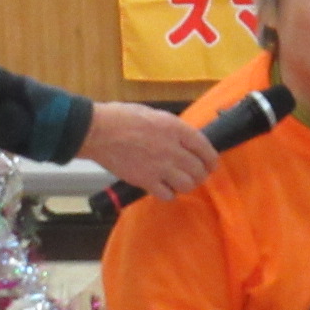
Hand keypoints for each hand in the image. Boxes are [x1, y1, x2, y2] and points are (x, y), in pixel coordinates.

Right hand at [79, 102, 217, 200]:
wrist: (98, 131)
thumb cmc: (121, 117)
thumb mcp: (154, 114)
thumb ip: (171, 128)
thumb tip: (183, 139)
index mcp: (175, 128)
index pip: (205, 148)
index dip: (211, 159)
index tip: (211, 164)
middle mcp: (172, 148)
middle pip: (198, 169)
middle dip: (201, 174)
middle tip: (197, 175)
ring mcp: (160, 167)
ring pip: (187, 184)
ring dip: (187, 185)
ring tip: (181, 183)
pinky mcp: (146, 181)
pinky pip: (168, 194)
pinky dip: (169, 194)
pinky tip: (164, 189)